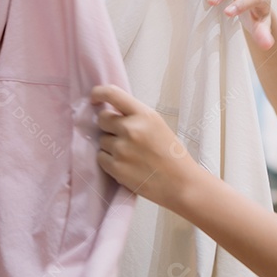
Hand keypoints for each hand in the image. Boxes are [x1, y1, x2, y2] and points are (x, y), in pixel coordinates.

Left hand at [92, 85, 201, 208]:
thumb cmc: (171, 154)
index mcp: (144, 115)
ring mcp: (122, 149)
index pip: (113, 94)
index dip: (99, 93)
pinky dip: (110, 161)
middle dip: (108, 126)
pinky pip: (101, 158)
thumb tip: (112, 112)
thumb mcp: (157, 125)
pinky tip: (127, 165)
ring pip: (102, 140)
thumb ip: (136, 117)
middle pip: (102, 119)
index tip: (95, 98)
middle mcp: (131, 129)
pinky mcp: (116, 168)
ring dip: (111, 146)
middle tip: (123, 137)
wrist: (181, 183)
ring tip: (131, 155)